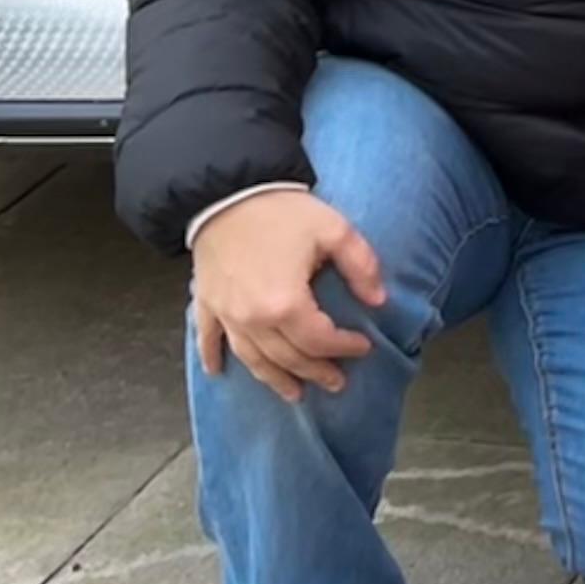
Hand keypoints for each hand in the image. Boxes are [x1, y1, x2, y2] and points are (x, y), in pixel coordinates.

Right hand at [189, 192, 386, 403]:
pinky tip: (217, 374)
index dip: (345, 347)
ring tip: (294, 393)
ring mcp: (225, 314)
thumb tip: (378, 300)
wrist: (226, 190)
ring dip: (274, 379)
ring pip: (252, 359)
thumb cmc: (282, 210)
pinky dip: (212, 358)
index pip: (320, 340)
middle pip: (287, 357)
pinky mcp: (206, 302)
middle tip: (336, 382)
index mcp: (285, 304)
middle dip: (316, 371)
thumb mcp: (335, 230)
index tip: (364, 347)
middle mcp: (251, 319)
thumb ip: (361, 267)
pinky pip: (207, 339)